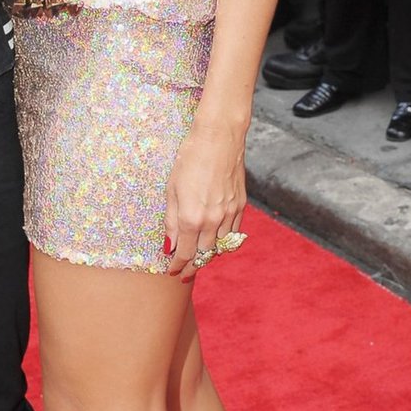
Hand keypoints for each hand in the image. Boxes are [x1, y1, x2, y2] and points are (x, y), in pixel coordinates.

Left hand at [163, 119, 247, 281]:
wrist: (219, 138)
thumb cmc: (190, 159)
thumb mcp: (171, 189)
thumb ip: (171, 220)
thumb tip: (169, 245)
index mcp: (191, 218)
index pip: (184, 253)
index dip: (177, 265)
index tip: (172, 271)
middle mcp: (212, 221)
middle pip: (203, 255)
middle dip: (193, 266)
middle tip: (185, 272)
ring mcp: (229, 214)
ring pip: (221, 247)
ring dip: (209, 255)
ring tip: (199, 257)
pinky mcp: (241, 206)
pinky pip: (233, 234)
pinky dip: (224, 241)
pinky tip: (216, 240)